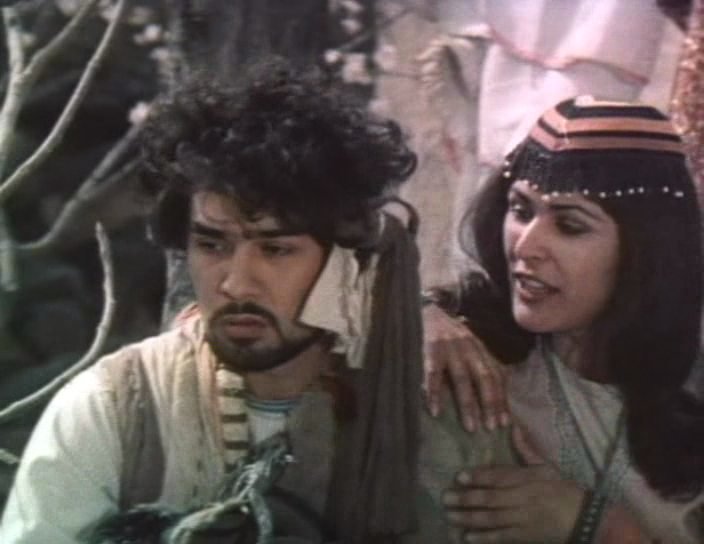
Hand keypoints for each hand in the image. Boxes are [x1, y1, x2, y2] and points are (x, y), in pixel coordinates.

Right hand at [422, 302, 509, 431]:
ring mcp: (449, 348)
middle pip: (484, 378)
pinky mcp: (430, 349)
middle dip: (490, 404)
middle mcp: (468, 348)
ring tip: (470, 426)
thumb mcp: (467, 343)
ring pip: (462, 379)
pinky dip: (434, 393)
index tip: (505, 422)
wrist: (424, 308)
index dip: (501, 399)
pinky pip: (433, 375)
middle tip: (492, 427)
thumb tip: (496, 391)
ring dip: (468, 405)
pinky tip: (435, 410)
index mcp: (479, 348)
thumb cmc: (446, 332)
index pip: (496, 375)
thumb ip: (478, 362)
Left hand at [443, 425, 584, 542]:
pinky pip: (501, 537)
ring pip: (492, 519)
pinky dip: (484, 538)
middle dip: (467, 498)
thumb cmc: (562, 488)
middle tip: (445, 497)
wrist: (583, 518)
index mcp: (527, 479)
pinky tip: (467, 536)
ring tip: (450, 516)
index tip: (459, 476)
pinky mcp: (524, 536)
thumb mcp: (546, 465)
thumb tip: (512, 427)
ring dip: (469, 518)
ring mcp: (522, 520)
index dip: (478, 477)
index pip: (499, 477)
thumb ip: (526, 449)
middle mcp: (522, 499)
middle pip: (491, 499)